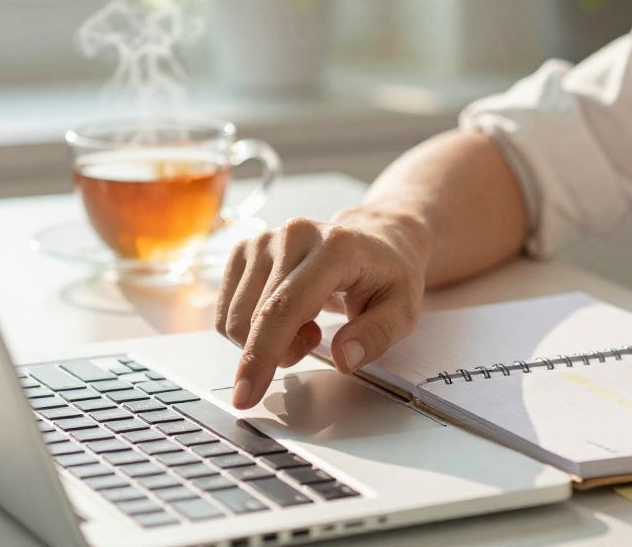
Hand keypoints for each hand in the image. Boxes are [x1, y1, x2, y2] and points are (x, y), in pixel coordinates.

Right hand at [215, 209, 429, 408]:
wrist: (375, 240)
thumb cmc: (388, 275)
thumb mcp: (404, 310)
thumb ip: (377, 335)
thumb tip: (345, 358)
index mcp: (335, 247)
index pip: (284, 308)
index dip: (262, 355)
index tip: (246, 395)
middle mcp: (292, 236)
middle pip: (254, 319)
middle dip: (277, 352)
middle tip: (315, 340)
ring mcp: (264, 239)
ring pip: (235, 318)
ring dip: (265, 340)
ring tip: (305, 323)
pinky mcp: (245, 250)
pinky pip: (227, 310)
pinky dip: (253, 326)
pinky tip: (286, 313)